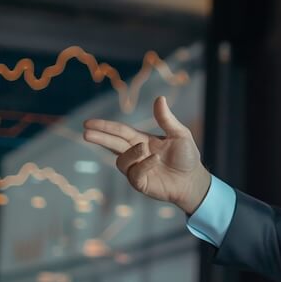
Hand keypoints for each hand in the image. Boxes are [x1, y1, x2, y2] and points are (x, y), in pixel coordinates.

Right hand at [83, 96, 210, 214]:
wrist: (194, 180)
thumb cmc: (187, 157)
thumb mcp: (179, 134)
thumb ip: (166, 119)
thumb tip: (159, 98)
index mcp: (142, 140)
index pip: (120, 131)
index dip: (105, 126)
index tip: (88, 123)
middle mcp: (136, 154)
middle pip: (113, 144)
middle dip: (100, 138)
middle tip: (86, 133)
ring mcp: (137, 169)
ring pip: (122, 160)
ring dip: (130, 152)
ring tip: (143, 148)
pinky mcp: (141, 183)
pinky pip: (134, 173)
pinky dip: (143, 165)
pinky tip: (155, 160)